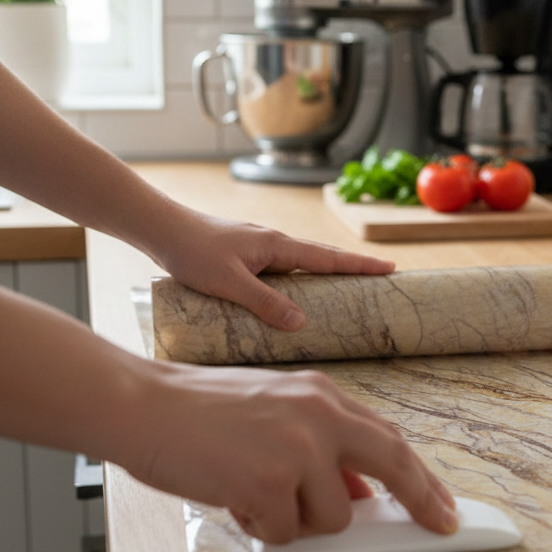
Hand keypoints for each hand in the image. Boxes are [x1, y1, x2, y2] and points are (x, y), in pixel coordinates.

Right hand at [127, 361, 458, 543]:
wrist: (144, 406)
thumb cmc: (200, 412)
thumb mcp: (274, 413)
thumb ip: (319, 445)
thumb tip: (357, 492)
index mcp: (322, 396)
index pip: (389, 438)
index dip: (421, 475)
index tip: (442, 503)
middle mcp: (320, 416)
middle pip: (395, 462)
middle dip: (423, 498)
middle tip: (440, 526)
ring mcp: (298, 449)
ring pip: (332, 516)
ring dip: (300, 521)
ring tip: (258, 497)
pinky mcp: (270, 483)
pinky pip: (286, 532)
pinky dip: (264, 529)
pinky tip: (236, 500)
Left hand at [147, 206, 394, 331]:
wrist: (161, 228)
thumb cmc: (192, 252)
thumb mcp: (230, 283)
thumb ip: (265, 303)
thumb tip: (301, 323)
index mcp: (277, 246)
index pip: (329, 258)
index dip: (360, 265)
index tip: (390, 268)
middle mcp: (274, 242)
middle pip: (322, 256)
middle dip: (352, 267)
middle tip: (380, 277)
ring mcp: (260, 246)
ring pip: (302, 262)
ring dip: (327, 273)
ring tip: (346, 289)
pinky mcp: (245, 253)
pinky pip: (284, 267)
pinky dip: (301, 277)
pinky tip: (295, 291)